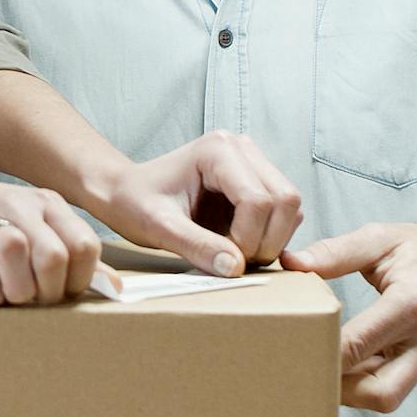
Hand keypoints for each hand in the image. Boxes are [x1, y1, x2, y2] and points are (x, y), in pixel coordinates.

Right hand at [0, 171, 110, 307]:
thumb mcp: (25, 222)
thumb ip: (65, 249)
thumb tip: (114, 286)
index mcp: (44, 203)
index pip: (86, 247)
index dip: (78, 281)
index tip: (58, 293)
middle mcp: (20, 208)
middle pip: (56, 259)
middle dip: (47, 293)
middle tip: (28, 299)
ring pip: (22, 263)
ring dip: (17, 294)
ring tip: (4, 294)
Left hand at [91, 130, 302, 277]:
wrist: (125, 193)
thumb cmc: (135, 202)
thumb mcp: (158, 227)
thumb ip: (195, 246)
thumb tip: (235, 267)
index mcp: (217, 150)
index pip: (258, 199)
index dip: (248, 238)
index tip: (224, 258)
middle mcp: (242, 148)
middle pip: (285, 199)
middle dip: (266, 240)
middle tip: (234, 261)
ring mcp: (253, 163)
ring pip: (290, 207)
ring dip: (271, 240)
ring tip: (232, 253)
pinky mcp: (258, 182)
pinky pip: (284, 214)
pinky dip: (269, 236)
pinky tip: (237, 245)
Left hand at [281, 220, 416, 412]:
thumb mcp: (383, 239)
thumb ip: (335, 252)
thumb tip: (290, 262)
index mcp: (412, 303)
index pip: (360, 345)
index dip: (324, 356)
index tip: (293, 352)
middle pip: (382, 393)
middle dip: (342, 392)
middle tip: (310, 373)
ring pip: (392, 394)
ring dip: (357, 387)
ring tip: (328, 364)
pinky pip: (406, 382)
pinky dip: (377, 376)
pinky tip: (358, 358)